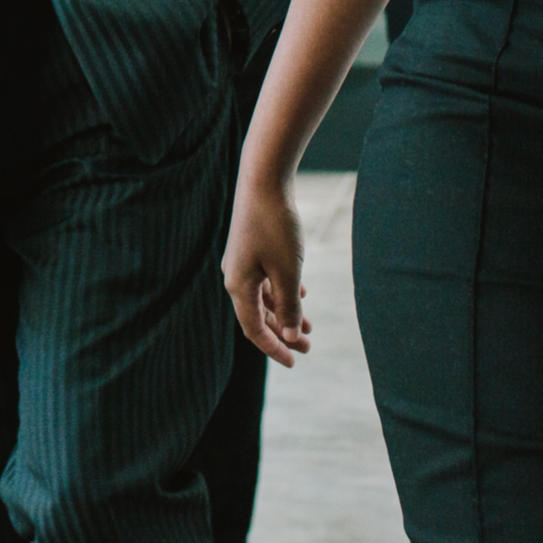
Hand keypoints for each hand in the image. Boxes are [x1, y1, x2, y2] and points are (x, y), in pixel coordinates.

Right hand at [222, 174, 314, 366]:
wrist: (263, 180)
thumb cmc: (275, 226)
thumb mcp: (287, 272)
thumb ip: (287, 307)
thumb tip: (289, 336)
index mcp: (238, 286)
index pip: (254, 329)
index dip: (274, 349)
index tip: (294, 363)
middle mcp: (235, 276)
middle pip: (258, 315)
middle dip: (283, 333)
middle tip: (308, 347)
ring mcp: (242, 261)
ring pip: (263, 297)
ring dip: (284, 313)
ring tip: (308, 326)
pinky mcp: (250, 247)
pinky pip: (265, 279)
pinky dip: (281, 291)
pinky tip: (300, 294)